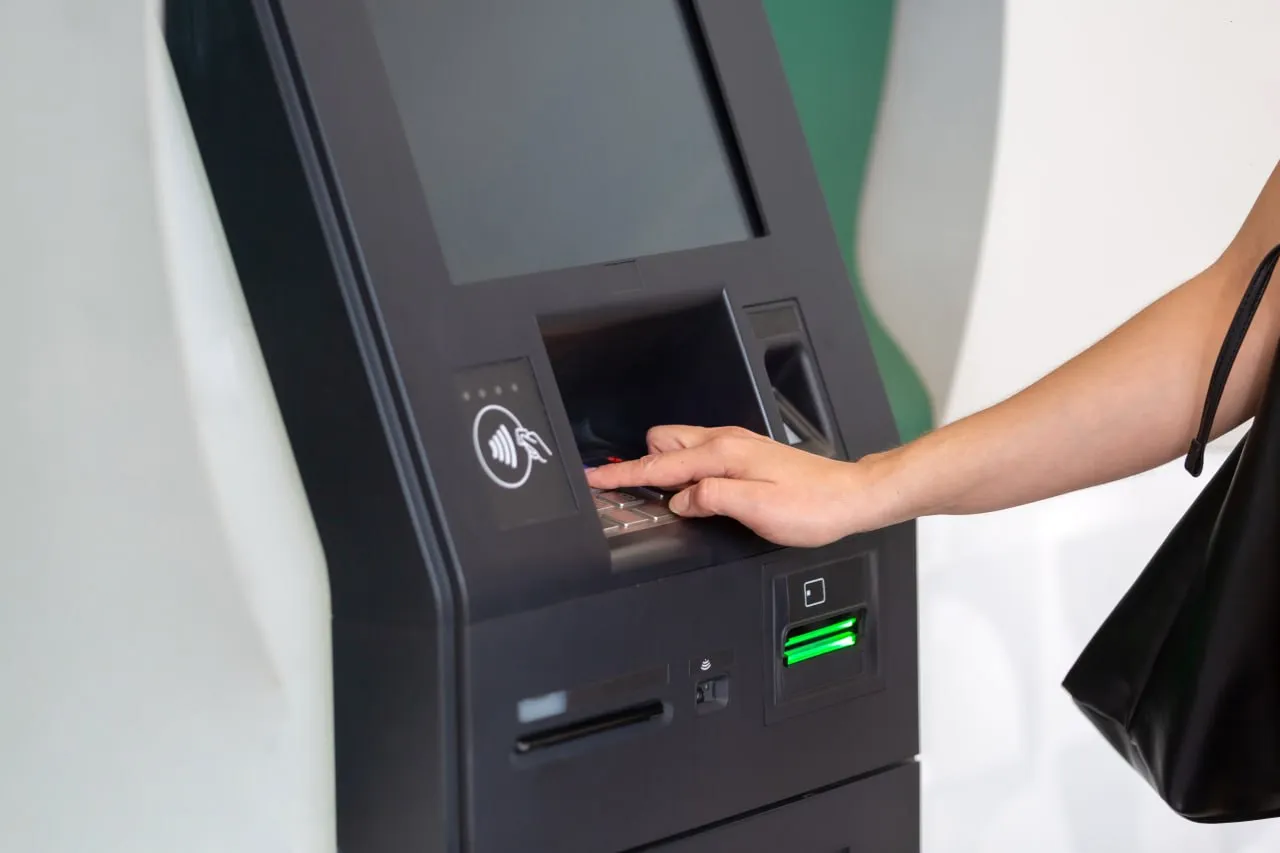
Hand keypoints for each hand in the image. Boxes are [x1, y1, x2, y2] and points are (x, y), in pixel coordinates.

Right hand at [585, 425, 894, 546]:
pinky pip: (701, 455)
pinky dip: (688, 472)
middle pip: (664, 443)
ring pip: (682, 447)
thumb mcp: (756, 511)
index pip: (659, 465)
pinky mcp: (747, 455)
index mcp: (723, 455)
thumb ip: (710, 501)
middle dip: (644, 465)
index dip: (622, 475)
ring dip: (668, 469)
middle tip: (636, 495)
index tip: (595, 479)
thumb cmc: (813, 506)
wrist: (851, 497)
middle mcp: (727, 443)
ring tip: (668, 499)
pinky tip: (696, 493)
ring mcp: (738, 446)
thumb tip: (680, 501)